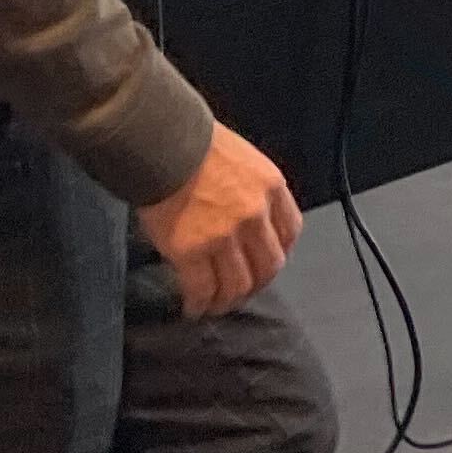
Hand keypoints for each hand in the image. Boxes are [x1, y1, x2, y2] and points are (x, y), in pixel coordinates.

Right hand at [137, 124, 302, 317]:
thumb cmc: (196, 144)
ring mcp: (224, 236)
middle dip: (256, 284)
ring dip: (227, 301)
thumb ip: (250, 189)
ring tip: (214, 306)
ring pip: (237, 284)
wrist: (161, 143)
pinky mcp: (191, 252)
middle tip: (241, 292)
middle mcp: (255, 216)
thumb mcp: (242, 159)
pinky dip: (199, 305)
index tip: (266, 263)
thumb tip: (245, 218)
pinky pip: (202, 289)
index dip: (279, 252)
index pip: (290, 231)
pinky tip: (193, 309)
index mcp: (271, 188)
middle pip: (268, 265)